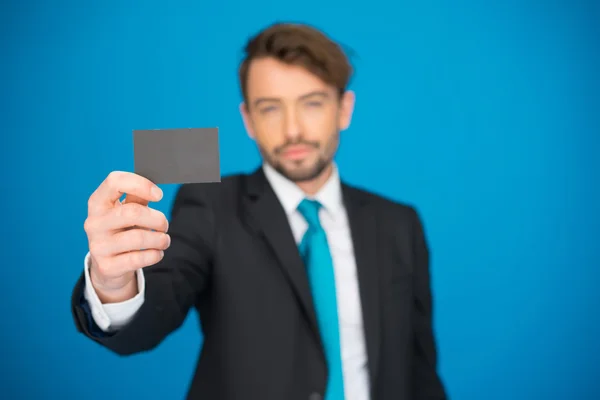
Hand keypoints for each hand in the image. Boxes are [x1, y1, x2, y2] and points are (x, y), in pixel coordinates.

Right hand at [84, 171, 170, 301]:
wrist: (107, 264)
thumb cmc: (121, 230)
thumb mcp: (125, 210)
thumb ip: (137, 197)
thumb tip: (154, 189)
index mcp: (97, 202)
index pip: (115, 181)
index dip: (141, 185)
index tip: (159, 195)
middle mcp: (93, 223)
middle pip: (133, 212)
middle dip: (158, 219)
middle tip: (164, 225)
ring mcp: (98, 246)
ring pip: (139, 238)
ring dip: (160, 239)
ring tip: (164, 240)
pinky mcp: (107, 266)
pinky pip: (139, 258)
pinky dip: (155, 255)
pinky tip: (157, 253)